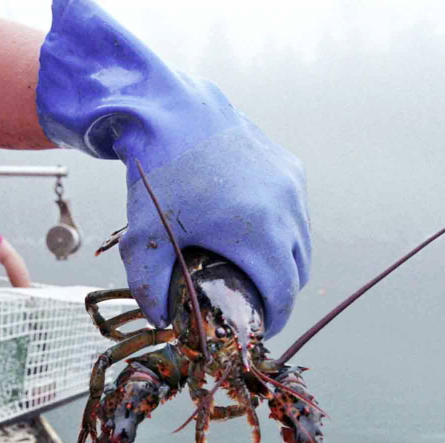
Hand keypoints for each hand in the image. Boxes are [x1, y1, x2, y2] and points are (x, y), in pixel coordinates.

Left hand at [36, 0, 309, 338]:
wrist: (168, 110)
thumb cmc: (155, 175)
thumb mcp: (142, 239)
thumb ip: (149, 288)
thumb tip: (161, 321)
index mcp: (258, 231)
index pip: (282, 293)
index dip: (272, 320)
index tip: (256, 331)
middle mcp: (286, 207)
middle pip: (298, 271)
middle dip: (278, 294)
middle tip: (250, 304)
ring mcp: (292, 184)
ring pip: (302, 242)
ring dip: (284, 263)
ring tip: (254, 273)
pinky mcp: (289, 166)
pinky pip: (295, 213)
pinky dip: (282, 231)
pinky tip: (252, 233)